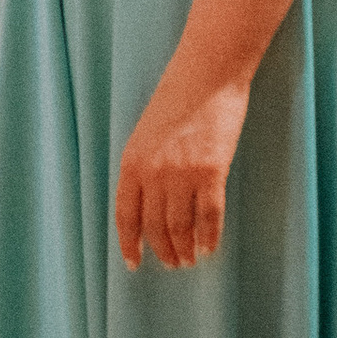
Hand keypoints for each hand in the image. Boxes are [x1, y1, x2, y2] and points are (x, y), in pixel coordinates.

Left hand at [114, 70, 249, 272]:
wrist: (206, 74)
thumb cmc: (177, 98)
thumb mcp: (146, 133)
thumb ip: (145, 167)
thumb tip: (150, 204)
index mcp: (131, 161)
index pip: (125, 214)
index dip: (129, 243)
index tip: (134, 264)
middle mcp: (152, 172)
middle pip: (154, 226)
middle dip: (163, 250)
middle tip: (173, 264)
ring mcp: (182, 173)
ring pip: (181, 227)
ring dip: (185, 249)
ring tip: (191, 260)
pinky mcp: (211, 171)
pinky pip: (210, 216)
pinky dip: (210, 236)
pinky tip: (211, 247)